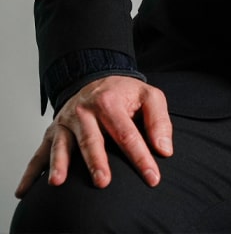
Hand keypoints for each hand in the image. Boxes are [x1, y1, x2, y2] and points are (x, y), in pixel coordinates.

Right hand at [15, 75, 172, 195]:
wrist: (96, 79)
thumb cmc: (125, 95)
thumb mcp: (149, 97)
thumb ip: (159, 121)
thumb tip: (164, 149)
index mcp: (109, 101)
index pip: (127, 133)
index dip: (140, 157)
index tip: (152, 178)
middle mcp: (84, 110)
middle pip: (91, 139)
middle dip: (96, 161)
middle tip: (103, 181)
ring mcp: (66, 122)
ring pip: (62, 145)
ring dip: (59, 164)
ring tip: (58, 182)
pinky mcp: (53, 132)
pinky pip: (39, 153)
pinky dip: (31, 173)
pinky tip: (25, 191)